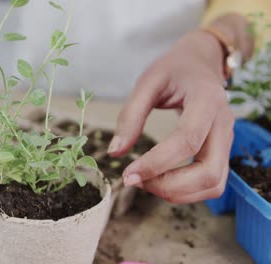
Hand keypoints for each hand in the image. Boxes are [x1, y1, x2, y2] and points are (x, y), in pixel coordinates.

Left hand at [108, 31, 235, 203]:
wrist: (200, 62)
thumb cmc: (173, 69)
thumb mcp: (147, 82)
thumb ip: (130, 115)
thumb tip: (115, 153)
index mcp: (207, 100)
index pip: (187, 141)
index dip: (156, 163)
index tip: (128, 174)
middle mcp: (224, 123)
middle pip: (208, 172)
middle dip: (169, 186)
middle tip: (134, 181)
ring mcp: (227, 140)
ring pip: (214, 184)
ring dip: (178, 193)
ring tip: (144, 181)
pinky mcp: (222, 151)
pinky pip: (211, 183)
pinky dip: (186, 192)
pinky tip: (159, 180)